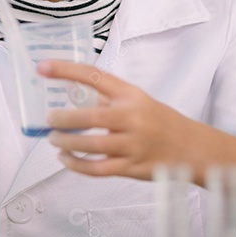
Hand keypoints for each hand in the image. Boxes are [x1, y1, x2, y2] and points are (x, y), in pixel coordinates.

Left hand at [42, 61, 205, 181]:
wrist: (192, 149)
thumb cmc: (161, 122)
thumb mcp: (138, 101)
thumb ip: (109, 99)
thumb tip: (72, 94)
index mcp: (131, 95)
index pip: (95, 77)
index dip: (66, 70)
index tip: (43, 67)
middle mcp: (133, 117)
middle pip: (90, 116)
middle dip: (63, 118)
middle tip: (49, 119)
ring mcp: (133, 144)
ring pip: (91, 145)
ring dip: (66, 142)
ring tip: (54, 139)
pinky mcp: (132, 167)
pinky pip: (98, 169)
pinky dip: (76, 165)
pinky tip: (66, 159)